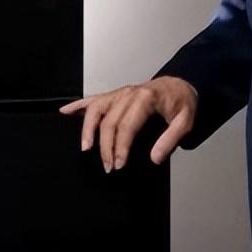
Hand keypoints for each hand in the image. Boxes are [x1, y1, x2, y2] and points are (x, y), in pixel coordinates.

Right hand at [58, 77, 197, 172]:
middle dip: (105, 147)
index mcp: (146, 98)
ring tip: (85, 148)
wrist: (181, 84)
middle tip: (107, 167)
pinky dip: (78, 105)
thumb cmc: (182, 102)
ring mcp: (120, 93)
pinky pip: (93, 98)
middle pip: (109, 121)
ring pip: (96, 108)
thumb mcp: (186, 121)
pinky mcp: (115, 95)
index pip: (127, 125)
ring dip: (87, 129)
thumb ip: (171, 140)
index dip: (120, 146)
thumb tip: (155, 158)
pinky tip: (65, 112)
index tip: (118, 164)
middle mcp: (129, 94)